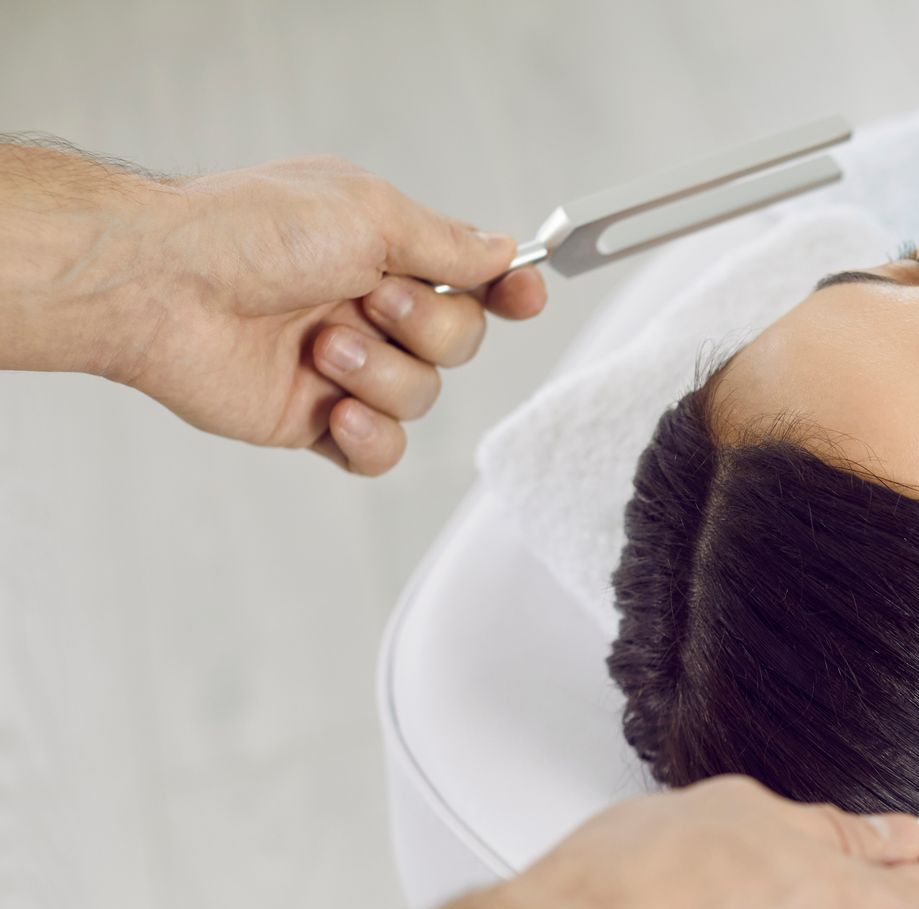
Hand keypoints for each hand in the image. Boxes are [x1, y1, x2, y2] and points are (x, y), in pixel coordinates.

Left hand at [105, 154, 547, 474]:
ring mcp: (344, 368)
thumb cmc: (250, 232)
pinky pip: (383, 452)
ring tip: (321, 349)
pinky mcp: (315, 421)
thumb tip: (502, 252)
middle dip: (426, 327)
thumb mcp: (369, 213)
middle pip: (459, 341)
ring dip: (381, 374)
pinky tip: (338, 414)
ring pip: (423, 396)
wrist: (162, 287)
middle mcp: (368, 307)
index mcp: (383, 249)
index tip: (524, 296)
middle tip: (367, 301)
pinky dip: (372, 437)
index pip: (471, 278)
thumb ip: (447, 242)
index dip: (507, 292)